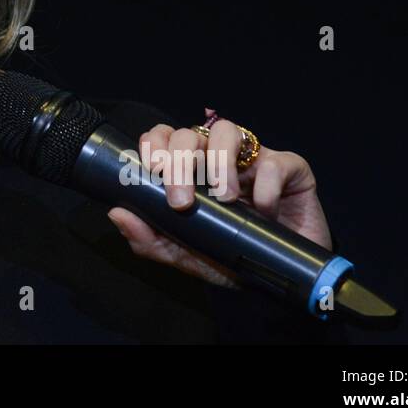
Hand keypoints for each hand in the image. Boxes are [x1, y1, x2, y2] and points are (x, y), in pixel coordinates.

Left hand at [107, 120, 330, 287]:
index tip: (151, 172)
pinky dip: (266, 184)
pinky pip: (276, 161)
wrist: (284, 275)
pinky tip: (263, 208)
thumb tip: (117, 213)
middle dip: (178, 162)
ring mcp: (253, 159)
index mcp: (190, 169)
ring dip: (219, 163)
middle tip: (182, 201)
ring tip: (224, 198)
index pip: (163, 138)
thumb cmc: (232, 255)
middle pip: (188, 133)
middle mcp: (216, 156)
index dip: (153, 145)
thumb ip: (151, 238)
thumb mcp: (186, 254)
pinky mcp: (290, 169)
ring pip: (227, 132)